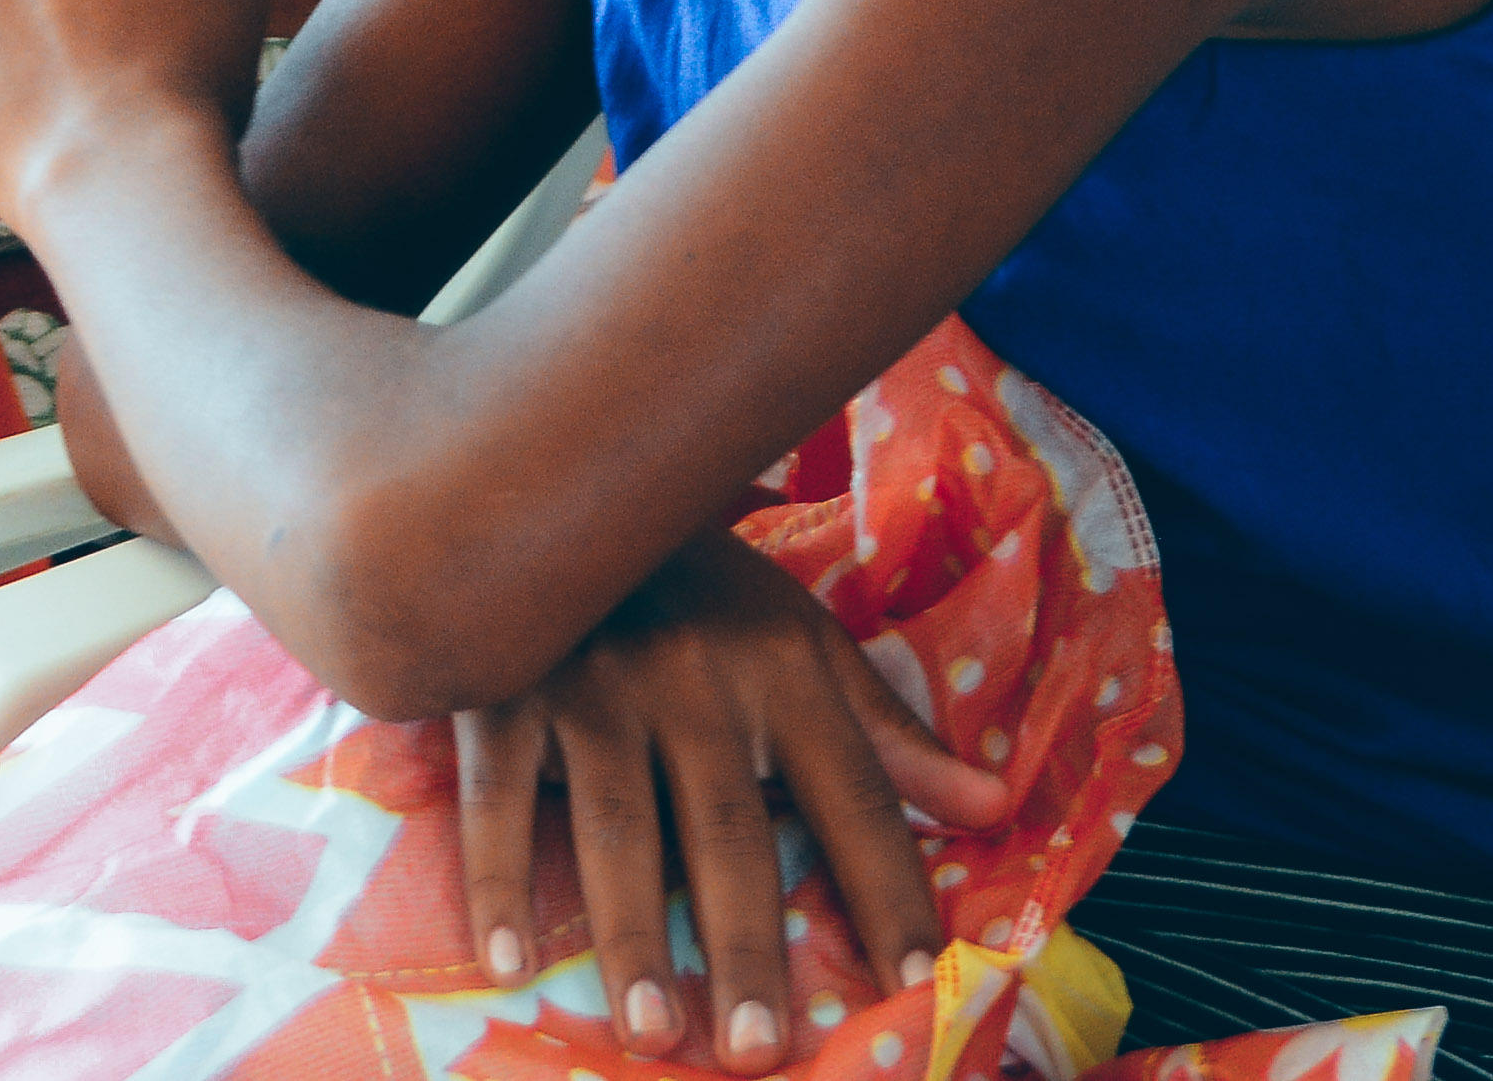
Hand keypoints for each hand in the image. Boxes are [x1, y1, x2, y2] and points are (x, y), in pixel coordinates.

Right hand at [452, 531, 1014, 1071]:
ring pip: (618, 828)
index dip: (889, 890)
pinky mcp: (500, 686)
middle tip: (761, 1051)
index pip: (853, 795)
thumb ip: (885, 729)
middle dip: (746, 947)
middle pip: (728, 833)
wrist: (551, 470)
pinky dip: (498, 878)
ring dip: (632, 937)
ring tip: (654, 1030)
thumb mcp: (798, 636)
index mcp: (780, 669)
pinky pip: (498, 796)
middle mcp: (692, 679)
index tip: (918, 982)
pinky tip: (504, 958)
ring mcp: (590, 683)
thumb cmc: (692, 582)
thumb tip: (995, 808)